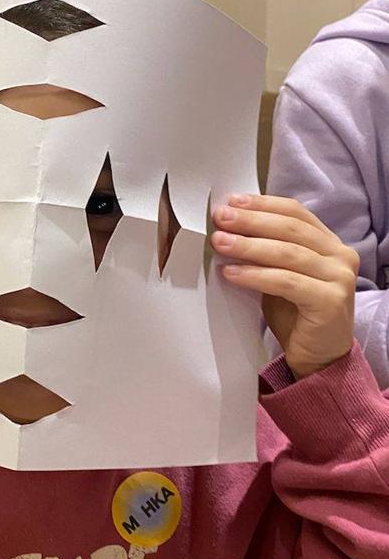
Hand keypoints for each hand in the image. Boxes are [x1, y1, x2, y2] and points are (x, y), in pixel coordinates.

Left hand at [212, 194, 358, 378]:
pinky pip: (286, 282)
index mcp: (329, 243)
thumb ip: (265, 251)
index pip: (296, 212)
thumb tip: (226, 228)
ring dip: (248, 246)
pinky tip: (230, 273)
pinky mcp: (330, 301)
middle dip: (251, 221)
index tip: (232, 201)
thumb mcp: (279, 274)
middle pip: (290, 229)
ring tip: (219, 242)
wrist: (318, 357)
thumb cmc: (295, 313)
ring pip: (287, 253)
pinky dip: (255, 275)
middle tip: (220, 218)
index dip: (263, 205)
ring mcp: (339, 278)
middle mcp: (340, 256)